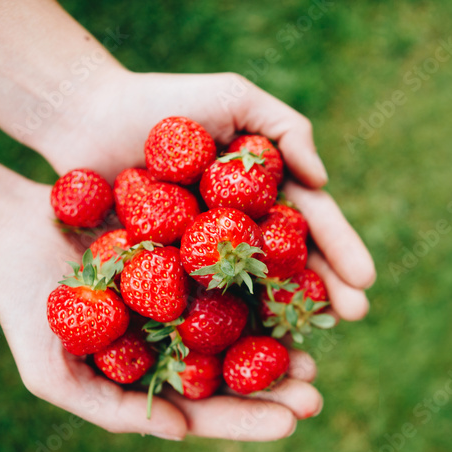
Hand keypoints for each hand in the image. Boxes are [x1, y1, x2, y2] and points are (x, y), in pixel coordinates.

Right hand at [0, 182, 325, 440]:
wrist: (13, 231)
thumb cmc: (25, 307)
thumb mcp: (53, 372)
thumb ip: (113, 410)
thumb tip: (182, 434)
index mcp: (156, 375)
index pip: (209, 408)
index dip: (249, 418)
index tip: (290, 424)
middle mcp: (181, 337)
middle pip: (238, 368)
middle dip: (277, 384)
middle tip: (315, 392)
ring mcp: (190, 292)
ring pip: (247, 318)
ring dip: (281, 334)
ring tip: (315, 345)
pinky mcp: (193, 245)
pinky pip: (236, 261)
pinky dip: (268, 273)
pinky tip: (298, 277)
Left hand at [40, 68, 375, 320]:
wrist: (86, 117)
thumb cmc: (164, 102)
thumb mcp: (235, 97)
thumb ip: (287, 128)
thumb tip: (322, 181)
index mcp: (264, 195)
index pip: (312, 225)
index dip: (341, 251)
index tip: (365, 279)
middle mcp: (240, 231)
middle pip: (290, 266)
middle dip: (325, 292)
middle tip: (353, 316)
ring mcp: (202, 257)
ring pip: (250, 295)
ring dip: (282, 323)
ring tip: (308, 347)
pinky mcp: (161, 276)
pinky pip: (194, 306)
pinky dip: (220, 331)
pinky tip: (242, 354)